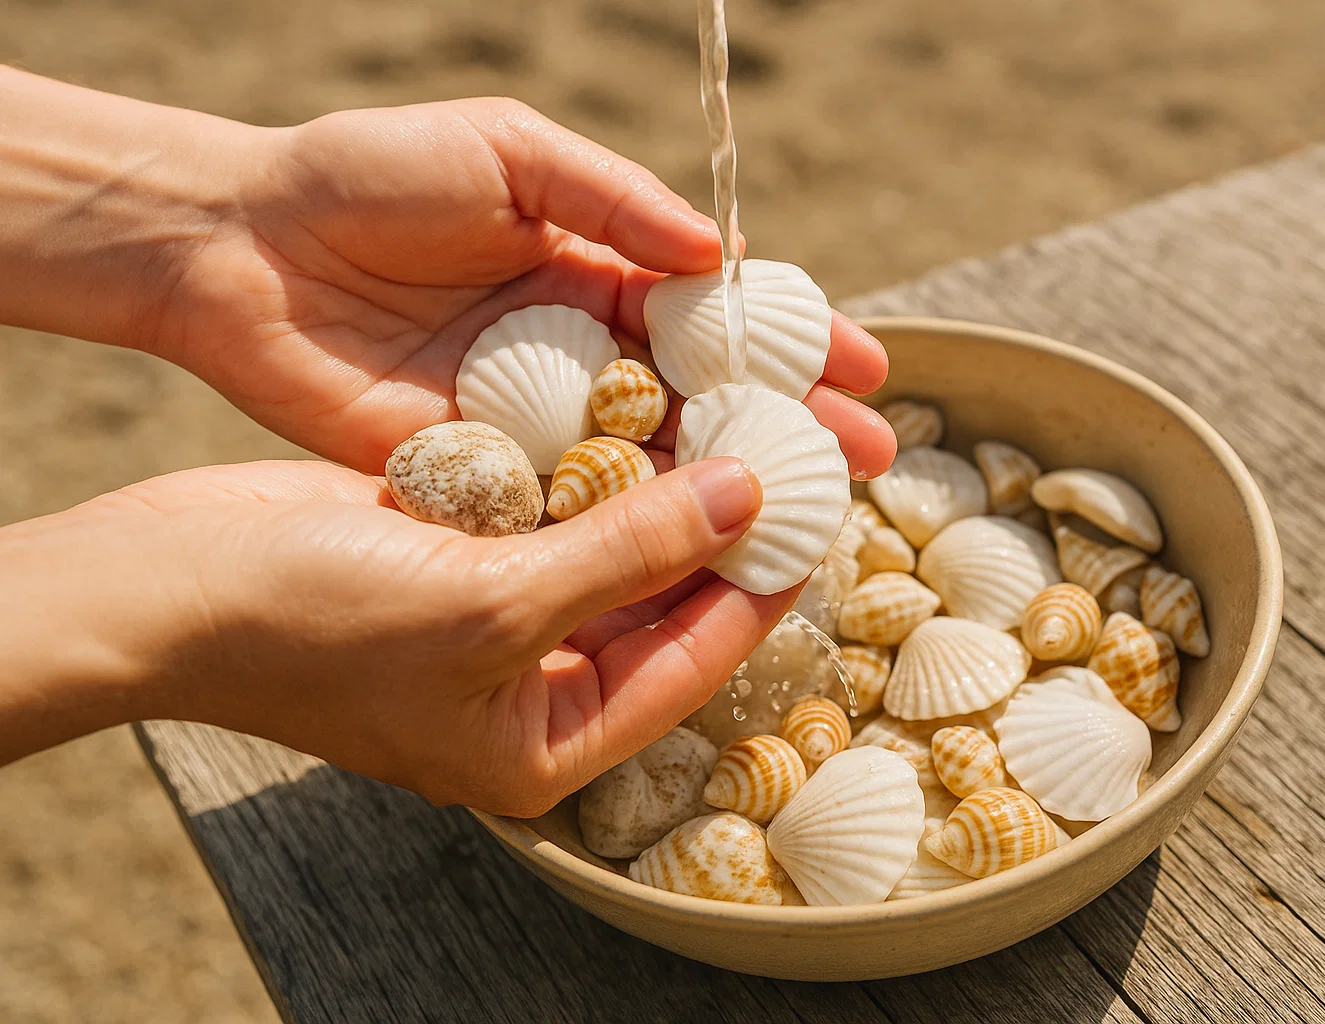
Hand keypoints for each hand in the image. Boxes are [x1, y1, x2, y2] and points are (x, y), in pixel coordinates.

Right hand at [0, 456, 793, 814]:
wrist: (163, 584)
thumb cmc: (313, 627)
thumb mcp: (491, 604)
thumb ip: (626, 554)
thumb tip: (741, 499)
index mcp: (547, 742)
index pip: (690, 666)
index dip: (759, 591)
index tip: (817, 517)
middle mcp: (532, 687)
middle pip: (661, 606)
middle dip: (719, 534)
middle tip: (791, 457)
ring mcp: (496, 617)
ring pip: (612, 550)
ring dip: (663, 488)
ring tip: (737, 419)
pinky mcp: (461, 554)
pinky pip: (555, 510)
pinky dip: (594, 467)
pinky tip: (644, 407)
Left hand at [147, 96, 896, 476]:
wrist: (235, 246)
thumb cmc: (366, 177)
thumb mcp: (504, 153)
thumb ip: (611, 198)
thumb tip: (716, 255)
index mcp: (590, 270)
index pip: (714, 315)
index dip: (790, 339)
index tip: (865, 366)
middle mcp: (574, 353)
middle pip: (702, 399)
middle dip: (788, 425)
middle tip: (869, 459)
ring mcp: (532, 419)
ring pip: (649, 462)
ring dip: (729, 487)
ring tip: (811, 511)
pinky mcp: (479, 472)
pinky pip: (567, 504)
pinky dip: (628, 528)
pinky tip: (693, 547)